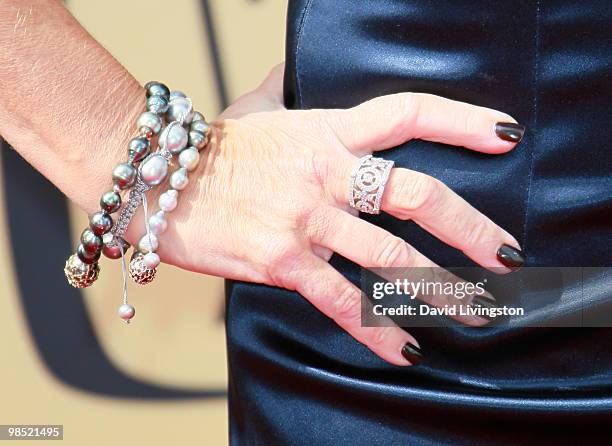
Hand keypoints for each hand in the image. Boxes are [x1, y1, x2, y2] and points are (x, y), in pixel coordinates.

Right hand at [126, 65, 523, 365]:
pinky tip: (406, 350)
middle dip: (471, 229)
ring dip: (441, 289)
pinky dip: (378, 329)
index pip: (407, 113)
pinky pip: (341, 299)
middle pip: (416, 195)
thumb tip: (292, 70)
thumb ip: (286, 92)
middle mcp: (325, 174)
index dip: (461, 122)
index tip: (504, 136)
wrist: (154, 178)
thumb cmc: (210, 149)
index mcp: (326, 132)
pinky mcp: (281, 260)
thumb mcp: (256, 110)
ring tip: (477, 312)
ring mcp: (305, 218)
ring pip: (390, 258)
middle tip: (507, 257)